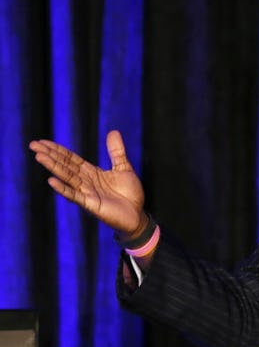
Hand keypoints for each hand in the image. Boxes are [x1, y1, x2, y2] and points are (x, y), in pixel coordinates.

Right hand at [30, 130, 145, 238]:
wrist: (137, 214)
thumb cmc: (129, 193)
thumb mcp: (124, 167)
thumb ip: (116, 151)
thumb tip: (113, 131)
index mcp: (91, 172)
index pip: (70, 159)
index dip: (57, 150)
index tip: (42, 142)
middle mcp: (86, 181)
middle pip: (65, 166)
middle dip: (50, 155)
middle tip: (33, 145)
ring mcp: (87, 193)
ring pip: (67, 177)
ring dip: (53, 167)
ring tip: (39, 156)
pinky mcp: (91, 204)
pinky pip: (75, 195)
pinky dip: (63, 188)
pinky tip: (51, 181)